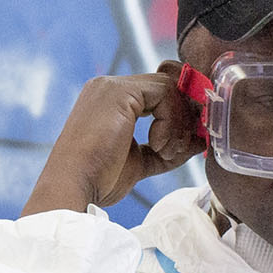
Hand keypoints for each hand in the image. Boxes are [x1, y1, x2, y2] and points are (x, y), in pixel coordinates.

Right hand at [22, 64, 198, 214]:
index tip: (184, 143)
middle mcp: (108, 88)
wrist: (74, 186)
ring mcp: (112, 86)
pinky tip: (157, 145)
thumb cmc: (99, 180)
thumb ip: (167, 148)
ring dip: (177, 123)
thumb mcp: (141, 161)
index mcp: (110, 102)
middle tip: (178, 149)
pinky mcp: (119, 91)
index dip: (178, 115)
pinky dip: (170, 121)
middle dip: (183, 118)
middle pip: (166, 87)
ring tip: (165, 151)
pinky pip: (165, 92)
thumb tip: (198, 141)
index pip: (158, 94)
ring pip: (168, 88)